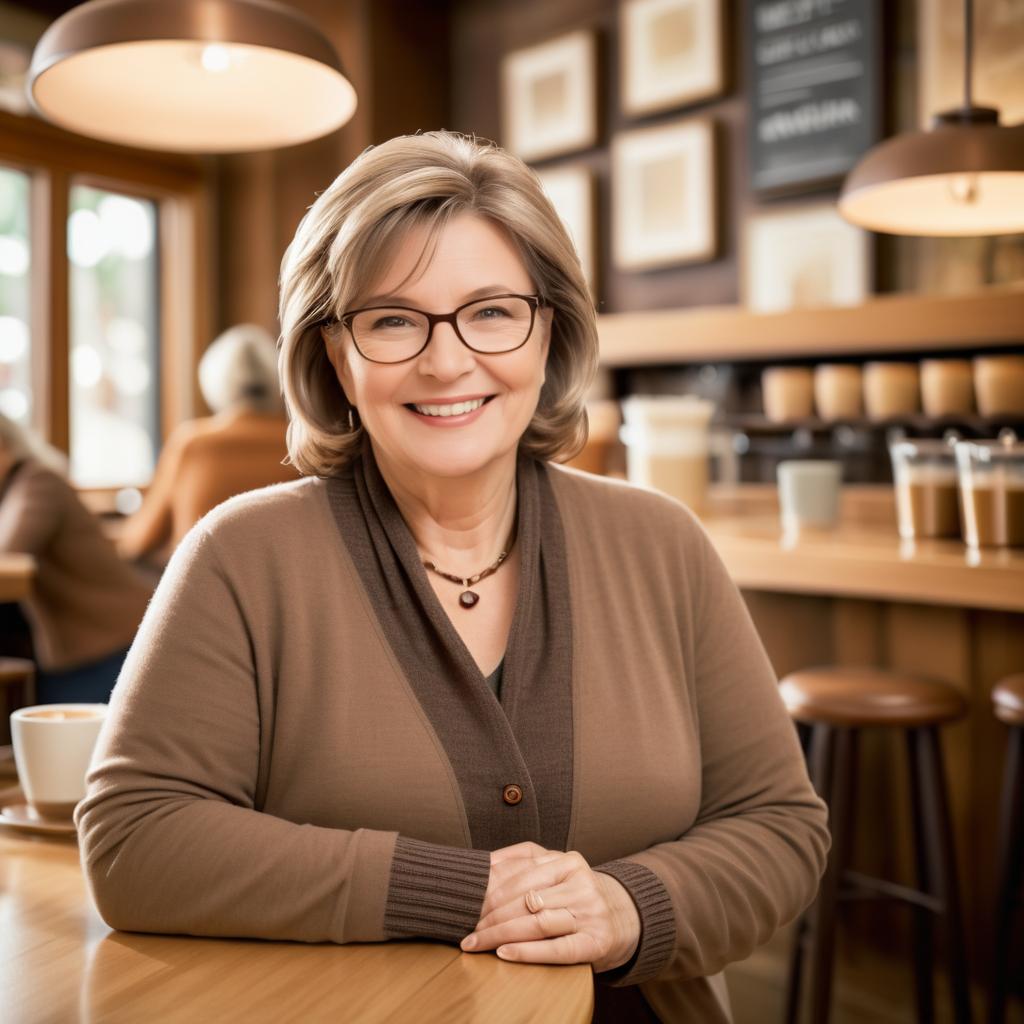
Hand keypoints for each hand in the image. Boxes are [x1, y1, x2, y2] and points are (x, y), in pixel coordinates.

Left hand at [461, 843, 640, 972]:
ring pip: (537, 922)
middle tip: (467, 931)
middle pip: (526, 900)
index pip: (522, 875)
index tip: (467, 906)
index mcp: (570, 861)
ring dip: (500, 934)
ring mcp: (591, 914)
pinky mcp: (596, 943)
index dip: (491, 892)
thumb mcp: (557, 868)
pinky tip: (504, 953)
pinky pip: (557, 948)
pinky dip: (527, 952)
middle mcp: (582, 884)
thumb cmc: (576, 893)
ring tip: (476, 943)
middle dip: (490, 916)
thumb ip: (524, 859)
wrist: (623, 918)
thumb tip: (483, 862)